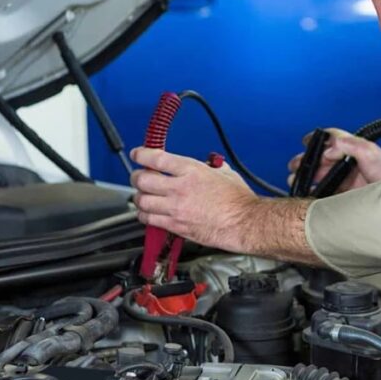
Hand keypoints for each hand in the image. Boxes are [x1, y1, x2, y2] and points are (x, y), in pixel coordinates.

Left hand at [130, 147, 256, 251]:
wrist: (243, 223)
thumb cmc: (238, 200)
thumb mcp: (224, 173)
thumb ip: (209, 167)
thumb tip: (205, 164)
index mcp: (191, 171)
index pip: (156, 159)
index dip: (141, 154)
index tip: (138, 154)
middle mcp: (180, 188)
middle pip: (143, 180)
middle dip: (137, 176)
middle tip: (139, 176)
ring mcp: (176, 208)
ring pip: (142, 201)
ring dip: (139, 197)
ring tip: (143, 195)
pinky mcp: (176, 225)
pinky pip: (149, 219)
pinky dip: (144, 215)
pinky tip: (149, 212)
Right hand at [287, 128, 380, 193]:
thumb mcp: (369, 151)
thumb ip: (350, 145)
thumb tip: (330, 148)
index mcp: (352, 148)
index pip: (331, 139)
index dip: (316, 139)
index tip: (305, 141)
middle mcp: (347, 162)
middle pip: (321, 159)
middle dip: (306, 162)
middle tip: (295, 166)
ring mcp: (346, 178)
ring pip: (321, 176)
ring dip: (308, 178)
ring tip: (296, 181)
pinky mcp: (346, 193)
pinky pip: (326, 192)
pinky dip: (315, 192)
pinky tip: (308, 194)